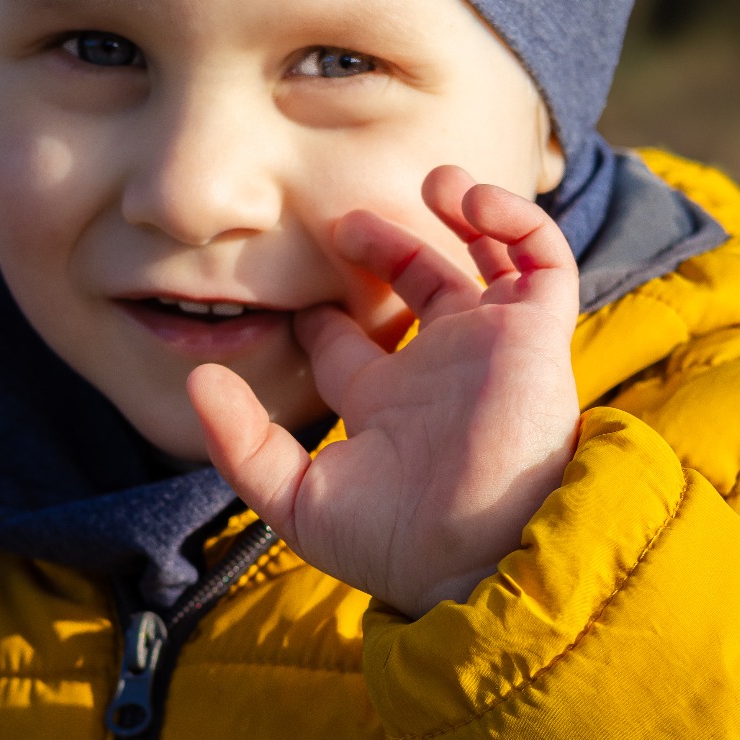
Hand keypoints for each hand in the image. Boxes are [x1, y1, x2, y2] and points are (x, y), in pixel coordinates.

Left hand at [187, 167, 579, 618]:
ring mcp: (490, 346)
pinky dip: (514, 217)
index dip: (319, 307)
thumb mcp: (295, 499)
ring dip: (461, 211)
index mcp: (384, 402)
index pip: (346, 338)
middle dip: (382, 243)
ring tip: (430, 183)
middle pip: (415, 282)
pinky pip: (542, 257)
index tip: (292, 288)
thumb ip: (241, 442)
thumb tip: (196, 380)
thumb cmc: (390, 544)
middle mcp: (439, 368)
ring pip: (487, 257)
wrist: (473, 556)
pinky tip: (468, 199)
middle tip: (342, 223)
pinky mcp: (535, 333)